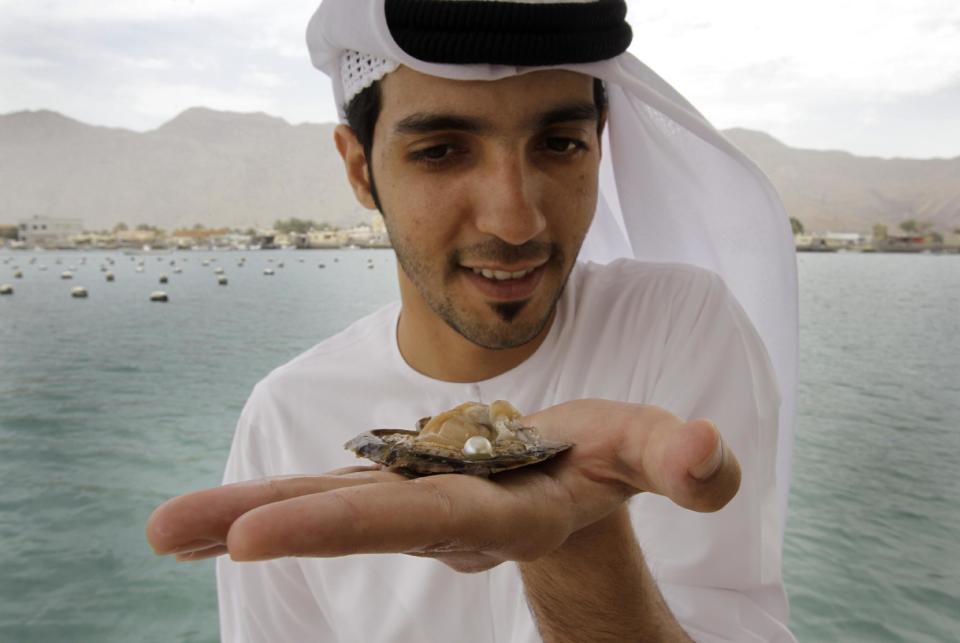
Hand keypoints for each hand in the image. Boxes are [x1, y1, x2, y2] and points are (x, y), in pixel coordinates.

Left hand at [146, 400, 739, 571]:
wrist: (575, 483)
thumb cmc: (609, 461)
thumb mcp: (651, 448)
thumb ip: (683, 459)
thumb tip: (707, 459)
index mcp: (505, 508)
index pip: (423, 515)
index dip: (349, 521)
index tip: (259, 532)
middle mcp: (447, 515)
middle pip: (357, 516)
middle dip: (272, 522)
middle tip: (169, 531)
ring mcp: (415, 502)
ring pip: (329, 505)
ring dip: (243, 516)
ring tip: (163, 530)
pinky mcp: (398, 484)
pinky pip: (329, 490)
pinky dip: (263, 504)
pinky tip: (198, 523)